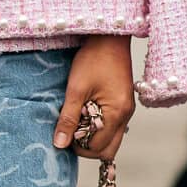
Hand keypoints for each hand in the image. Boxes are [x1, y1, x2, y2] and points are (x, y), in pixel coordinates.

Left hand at [54, 36, 135, 161]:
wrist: (109, 36)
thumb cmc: (92, 59)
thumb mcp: (76, 89)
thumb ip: (68, 118)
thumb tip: (60, 144)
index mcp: (117, 114)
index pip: (98, 148)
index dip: (78, 146)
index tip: (64, 132)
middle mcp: (126, 116)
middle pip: (107, 149)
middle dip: (87, 146)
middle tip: (70, 130)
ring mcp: (126, 110)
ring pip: (111, 138)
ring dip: (93, 136)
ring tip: (77, 119)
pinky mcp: (123, 103)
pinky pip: (112, 125)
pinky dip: (99, 126)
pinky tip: (86, 112)